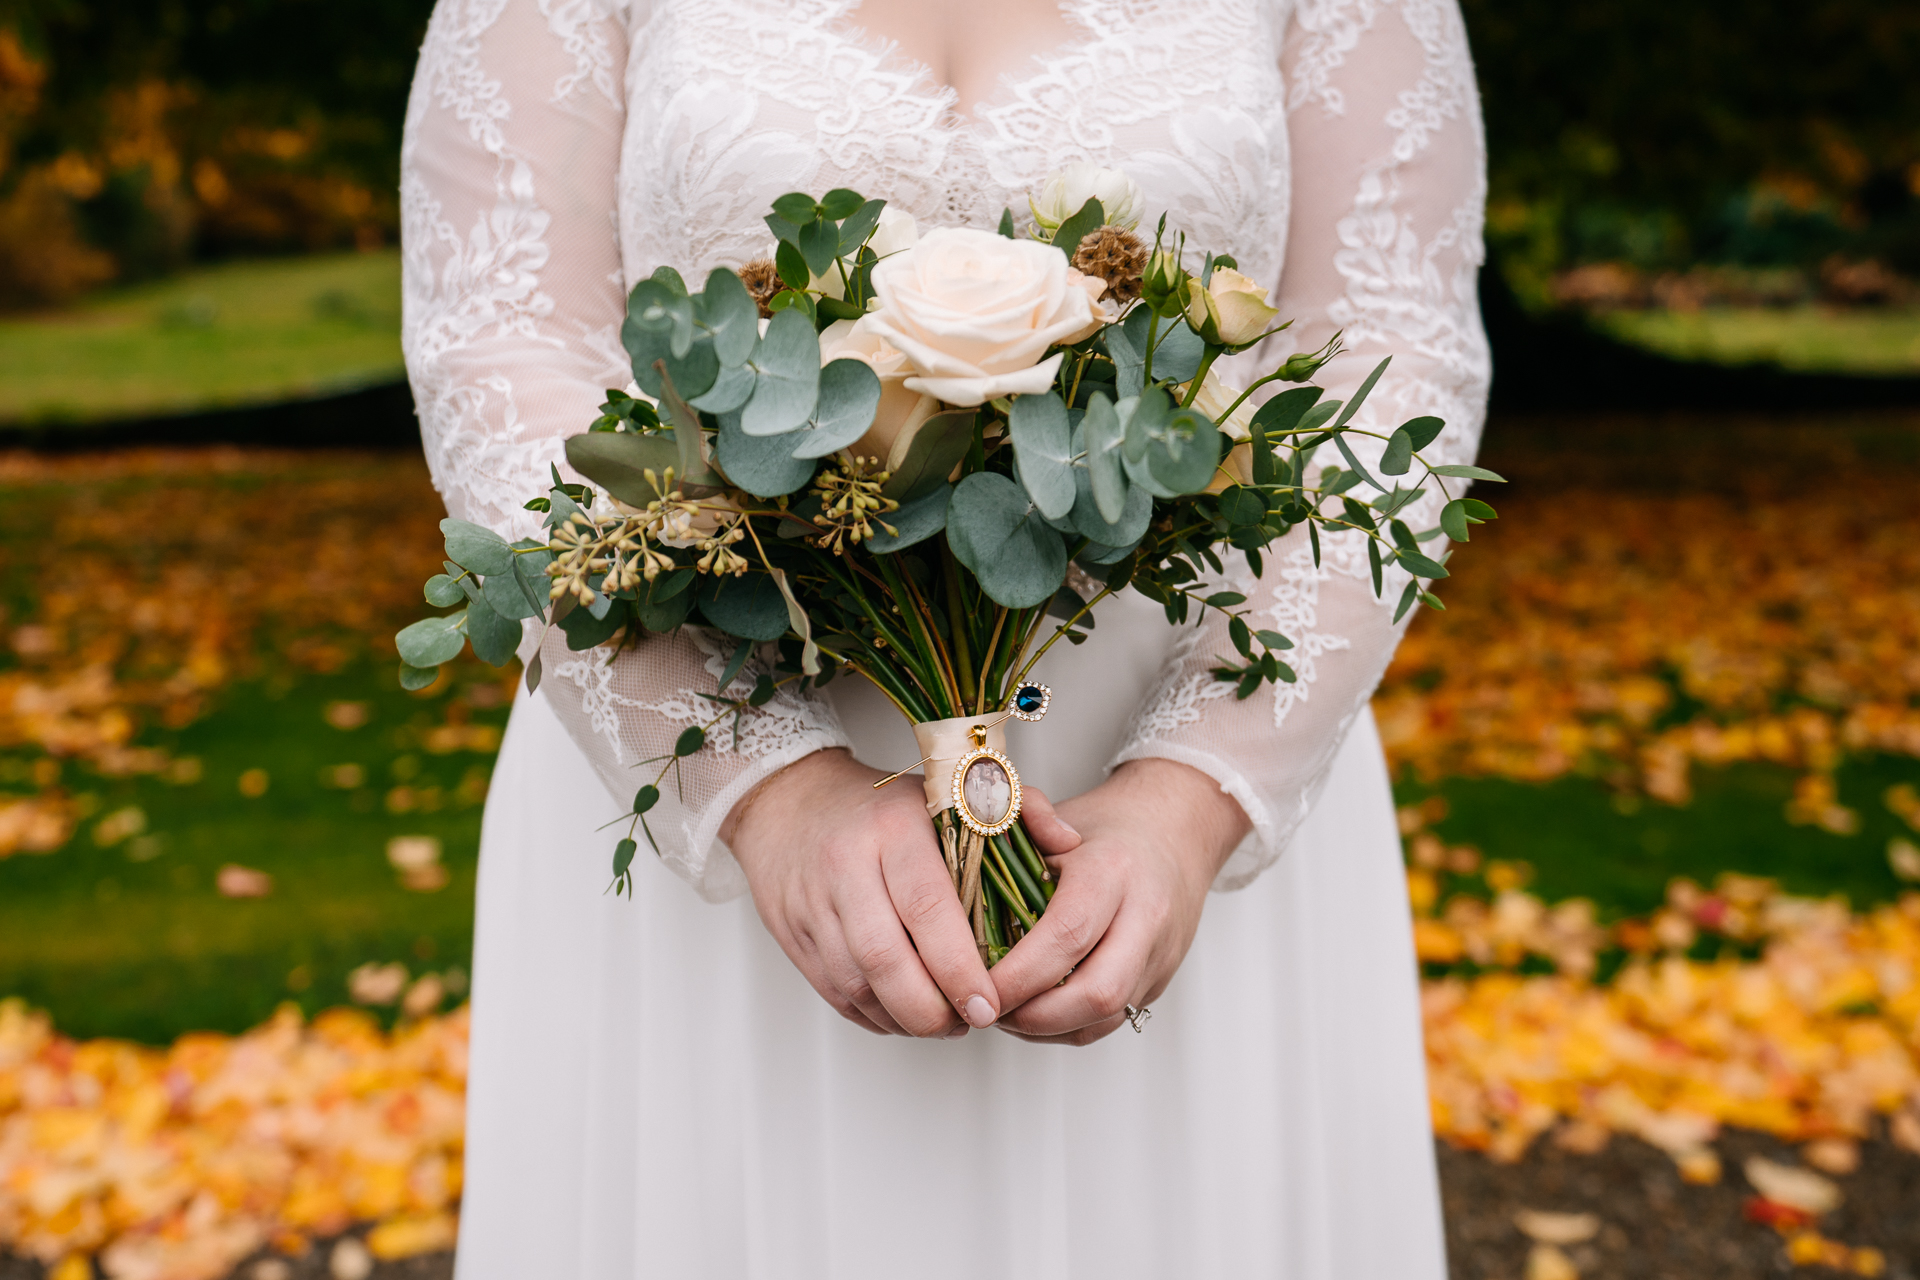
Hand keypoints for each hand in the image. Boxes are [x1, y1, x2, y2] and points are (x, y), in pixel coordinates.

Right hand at [722, 748, 1078, 1038]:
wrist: (789, 802)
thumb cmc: (883, 806)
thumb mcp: (949, 790)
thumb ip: (1018, 811)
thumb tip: (1070, 843)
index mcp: (892, 828)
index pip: (927, 909)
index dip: (961, 967)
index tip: (992, 1003)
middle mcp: (846, 865)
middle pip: (886, 959)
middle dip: (934, 1007)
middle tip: (972, 1021)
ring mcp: (812, 903)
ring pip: (859, 985)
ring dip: (907, 1018)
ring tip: (947, 1022)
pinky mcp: (792, 935)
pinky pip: (838, 993)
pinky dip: (877, 1016)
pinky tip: (908, 1013)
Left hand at [988, 758, 1249, 1045]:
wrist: (1176, 832)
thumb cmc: (1107, 827)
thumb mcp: (1057, 813)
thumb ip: (1012, 828)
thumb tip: (984, 873)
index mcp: (1113, 871)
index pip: (1067, 936)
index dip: (1018, 974)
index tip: (976, 985)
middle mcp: (1146, 918)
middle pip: (1097, 993)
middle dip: (1032, 1016)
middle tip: (986, 1008)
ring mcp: (1159, 956)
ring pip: (1104, 1018)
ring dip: (1045, 1027)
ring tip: (1002, 1009)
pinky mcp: (1159, 981)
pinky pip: (1109, 1022)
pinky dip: (1064, 1026)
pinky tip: (1033, 1008)